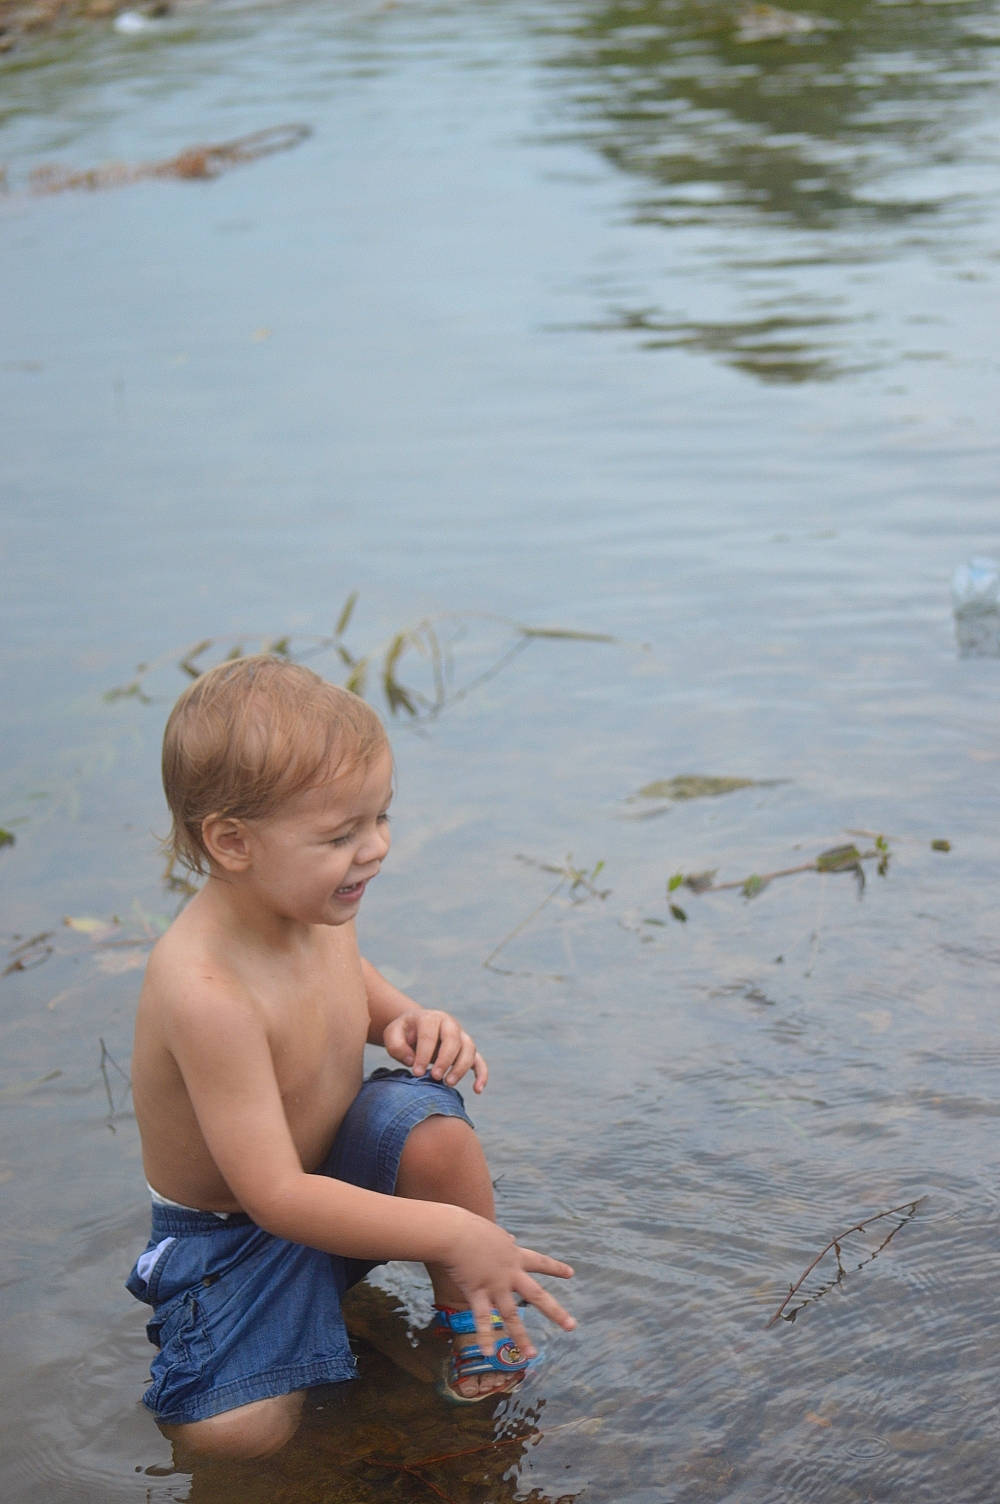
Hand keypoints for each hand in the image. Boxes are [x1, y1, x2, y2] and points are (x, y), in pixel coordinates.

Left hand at [383, 1010, 488, 1093]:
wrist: (415, 1028)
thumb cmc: (403, 1033)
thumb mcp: (392, 1034)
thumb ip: (396, 1046)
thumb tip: (413, 1061)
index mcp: (430, 1018)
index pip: (430, 1035)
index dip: (423, 1054)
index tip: (416, 1072)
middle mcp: (449, 1024)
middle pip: (453, 1040)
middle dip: (445, 1060)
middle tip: (434, 1077)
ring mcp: (460, 1036)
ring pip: (469, 1049)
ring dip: (461, 1067)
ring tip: (448, 1083)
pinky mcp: (467, 1050)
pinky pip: (479, 1060)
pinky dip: (481, 1074)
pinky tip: (477, 1089)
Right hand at [441, 1211, 575, 1358]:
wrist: (455, 1233)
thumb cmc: (470, 1228)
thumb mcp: (494, 1232)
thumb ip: (504, 1239)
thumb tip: (512, 1238)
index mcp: (514, 1256)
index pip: (540, 1262)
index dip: (555, 1268)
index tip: (571, 1274)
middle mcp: (510, 1274)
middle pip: (537, 1296)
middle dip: (555, 1312)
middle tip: (572, 1326)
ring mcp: (495, 1286)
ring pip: (511, 1316)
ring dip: (521, 1337)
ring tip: (531, 1355)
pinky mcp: (478, 1293)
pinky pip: (482, 1319)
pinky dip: (485, 1336)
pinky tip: (489, 1354)